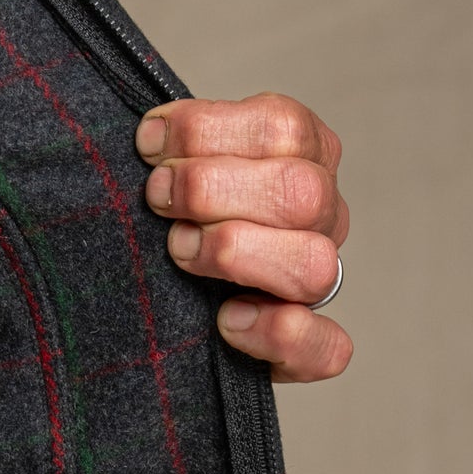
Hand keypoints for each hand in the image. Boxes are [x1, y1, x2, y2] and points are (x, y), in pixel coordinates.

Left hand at [137, 92, 351, 381]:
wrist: (162, 303)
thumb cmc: (168, 213)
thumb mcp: (172, 163)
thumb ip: (171, 145)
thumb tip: (145, 134)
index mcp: (300, 156)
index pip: (282, 126)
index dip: (206, 130)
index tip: (149, 145)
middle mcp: (320, 217)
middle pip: (301, 191)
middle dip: (210, 188)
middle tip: (157, 196)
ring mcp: (318, 282)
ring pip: (313, 264)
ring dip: (234, 251)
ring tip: (177, 249)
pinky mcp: (309, 347)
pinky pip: (328, 347)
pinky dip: (279, 332)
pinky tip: (227, 320)